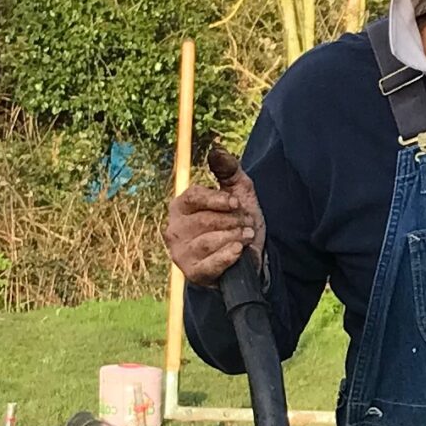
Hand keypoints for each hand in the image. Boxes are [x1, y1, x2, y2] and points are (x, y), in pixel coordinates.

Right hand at [167, 154, 263, 286]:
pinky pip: (209, 264)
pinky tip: (238, 252)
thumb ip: (228, 170)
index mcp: (181, 206)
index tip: (236, 203)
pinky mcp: (192, 273)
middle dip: (233, 222)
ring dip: (234, 238)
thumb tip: (216, 151)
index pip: (193, 197)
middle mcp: (174, 229)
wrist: (251, 254)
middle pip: (204, 220)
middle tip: (245, 224)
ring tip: (245, 236)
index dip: (217, 199)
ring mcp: (180, 253)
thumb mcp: (239, 191)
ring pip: (208, 242)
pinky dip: (227, 257)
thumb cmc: (239, 220)